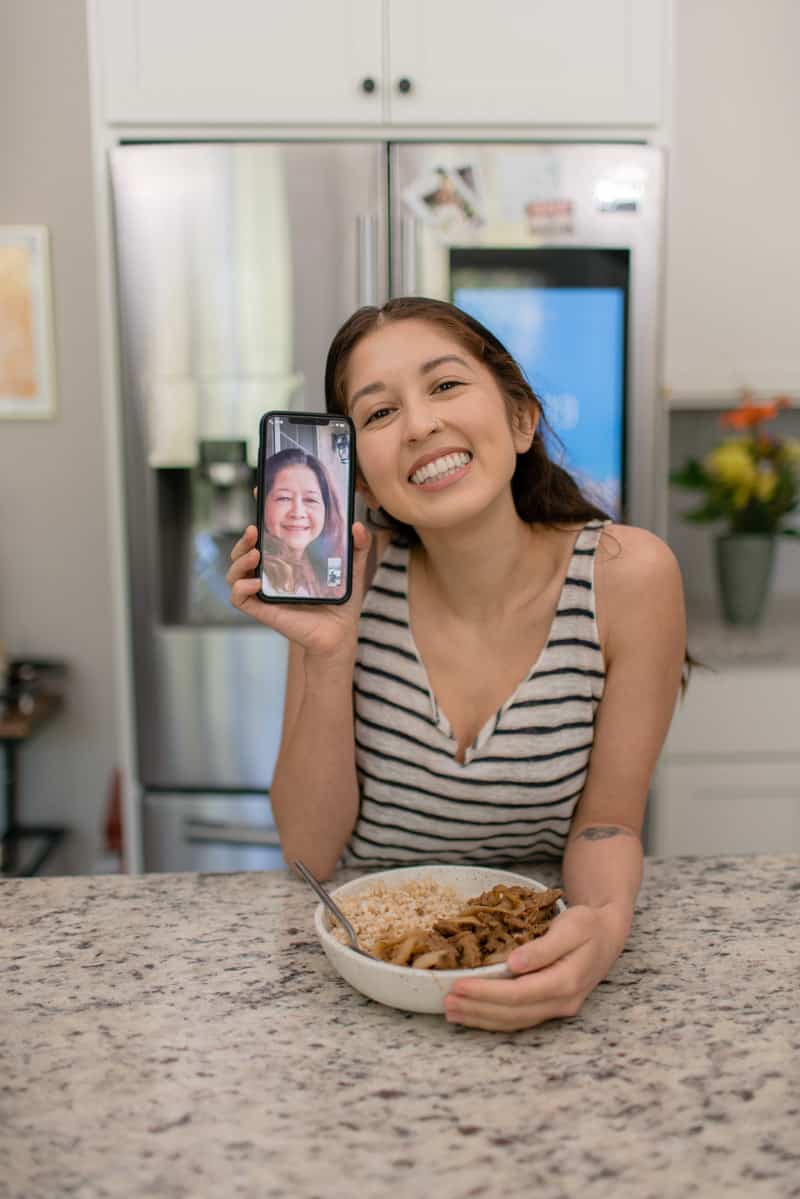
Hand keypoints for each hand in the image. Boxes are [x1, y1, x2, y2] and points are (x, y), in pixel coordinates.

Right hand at [227, 522, 371, 660]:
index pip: (264, 536)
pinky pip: (238, 597)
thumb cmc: (340, 599)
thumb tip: (358, 526)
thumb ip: (358, 546)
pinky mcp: (262, 610)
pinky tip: (255, 583)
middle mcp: (269, 574)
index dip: (258, 516)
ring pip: (234, 573)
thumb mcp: (352, 568)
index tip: (259, 494)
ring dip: (238, 560)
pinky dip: (240, 588)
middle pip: (242, 552)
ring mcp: (263, 592)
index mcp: (285, 559)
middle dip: (242, 539)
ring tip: (255, 554)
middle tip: (253, 530)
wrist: (340, 632)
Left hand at [443, 903, 628, 1031]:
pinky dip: (493, 1017)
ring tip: (451, 1012)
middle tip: (446, 1002)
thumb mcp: (571, 927)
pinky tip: (473, 1013)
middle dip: (477, 1009)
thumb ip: (543, 947)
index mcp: (566, 981)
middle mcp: (562, 1002)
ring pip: (514, 1021)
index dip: (487, 993)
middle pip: (513, 1013)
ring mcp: (557, 1008)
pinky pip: (519, 1017)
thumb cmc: (588, 925)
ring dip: (481, 1018)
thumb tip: (514, 963)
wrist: (608, 933)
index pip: (519, 994)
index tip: (459, 986)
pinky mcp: (550, 1006)